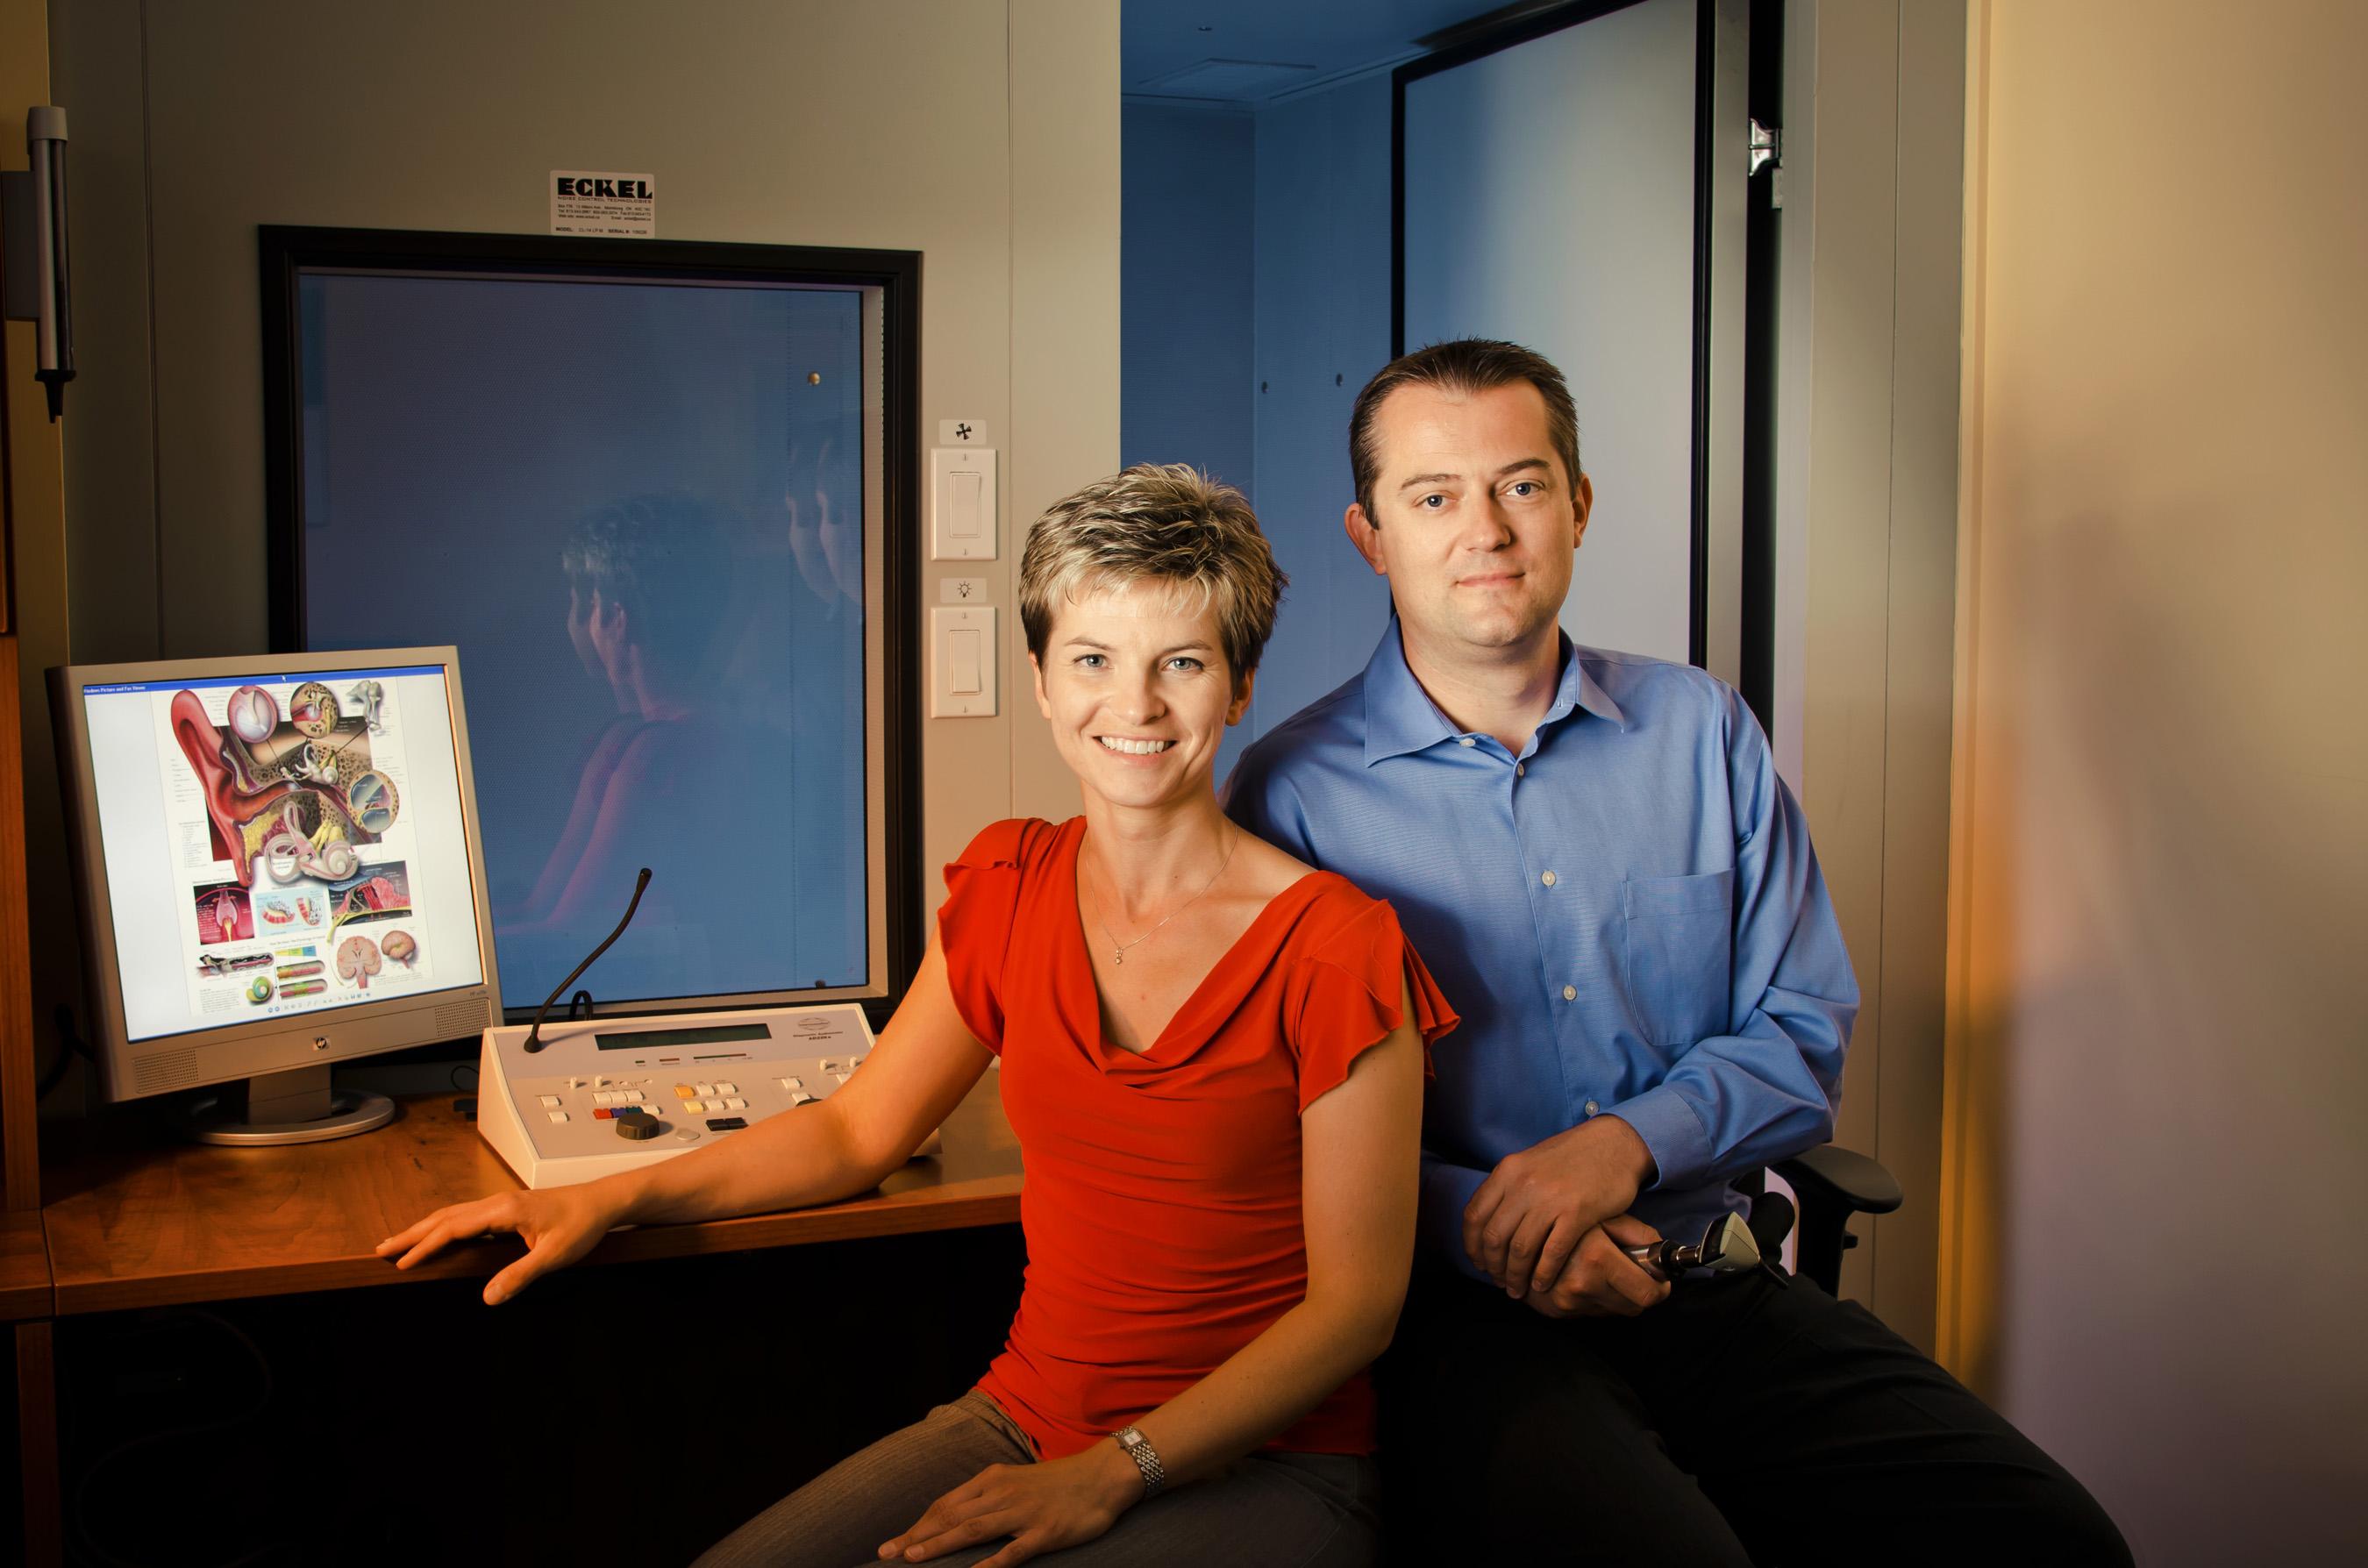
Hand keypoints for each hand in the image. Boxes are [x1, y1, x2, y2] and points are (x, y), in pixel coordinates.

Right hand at [374, 1182, 626, 1304]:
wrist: (603, 1201)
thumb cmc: (582, 1224)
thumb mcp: (554, 1255)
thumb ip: (520, 1275)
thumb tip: (487, 1297)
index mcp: (503, 1211)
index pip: (452, 1228)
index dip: (424, 1246)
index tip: (400, 1263)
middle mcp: (497, 1203)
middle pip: (444, 1217)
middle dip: (411, 1234)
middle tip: (380, 1250)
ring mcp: (502, 1204)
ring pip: (453, 1214)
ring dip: (424, 1228)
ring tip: (399, 1243)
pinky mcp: (508, 1208)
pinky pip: (467, 1216)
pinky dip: (444, 1226)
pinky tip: (439, 1236)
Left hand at [879, 1444, 1141, 1566]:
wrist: (1104, 1475)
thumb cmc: (1060, 1482)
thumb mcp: (1017, 1482)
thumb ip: (989, 1498)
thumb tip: (958, 1518)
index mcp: (993, 1480)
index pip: (946, 1504)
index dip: (918, 1524)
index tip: (895, 1543)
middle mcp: (1002, 1493)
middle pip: (950, 1516)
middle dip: (916, 1536)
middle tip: (887, 1554)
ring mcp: (1023, 1513)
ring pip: (973, 1529)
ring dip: (939, 1544)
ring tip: (913, 1558)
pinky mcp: (1046, 1531)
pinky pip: (1014, 1550)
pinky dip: (991, 1563)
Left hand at [1463, 1116, 1654, 1294]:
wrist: (1614, 1143)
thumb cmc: (1572, 1156)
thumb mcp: (1530, 1162)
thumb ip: (1509, 1188)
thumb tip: (1489, 1222)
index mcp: (1508, 1171)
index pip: (1474, 1215)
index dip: (1472, 1245)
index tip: (1479, 1263)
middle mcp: (1524, 1184)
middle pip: (1495, 1237)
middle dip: (1494, 1266)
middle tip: (1499, 1281)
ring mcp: (1550, 1198)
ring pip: (1521, 1249)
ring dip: (1516, 1275)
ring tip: (1517, 1289)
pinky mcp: (1577, 1212)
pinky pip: (1553, 1252)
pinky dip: (1544, 1273)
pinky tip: (1542, 1283)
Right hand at [1518, 1215, 1673, 1318]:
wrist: (1516, 1226)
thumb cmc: (1568, 1215)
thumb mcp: (1607, 1216)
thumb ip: (1639, 1235)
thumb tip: (1661, 1255)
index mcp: (1597, 1260)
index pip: (1647, 1294)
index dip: (1660, 1288)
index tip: (1660, 1281)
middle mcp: (1580, 1285)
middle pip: (1633, 1308)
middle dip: (1639, 1293)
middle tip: (1635, 1273)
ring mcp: (1564, 1301)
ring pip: (1612, 1312)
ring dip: (1616, 1297)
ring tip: (1606, 1272)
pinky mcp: (1553, 1310)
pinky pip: (1589, 1313)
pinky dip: (1594, 1300)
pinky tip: (1585, 1277)